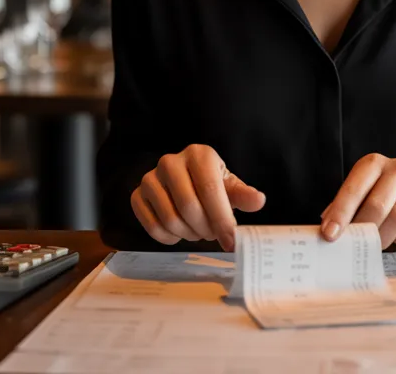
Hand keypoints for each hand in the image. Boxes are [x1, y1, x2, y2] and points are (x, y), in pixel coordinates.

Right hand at [131, 144, 265, 251]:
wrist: (186, 181)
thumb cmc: (211, 184)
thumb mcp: (230, 187)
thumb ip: (243, 195)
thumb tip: (258, 200)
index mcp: (198, 154)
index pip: (209, 190)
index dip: (221, 219)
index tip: (231, 240)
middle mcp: (170, 162)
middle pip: (189, 207)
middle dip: (205, 229)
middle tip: (213, 234)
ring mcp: (150, 178)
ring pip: (170, 219)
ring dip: (189, 234)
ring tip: (198, 231)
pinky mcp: (137, 195)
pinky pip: (152, 226)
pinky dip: (169, 238)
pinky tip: (179, 233)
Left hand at [320, 154, 395, 248]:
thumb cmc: (382, 193)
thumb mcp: (362, 193)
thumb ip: (344, 207)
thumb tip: (327, 230)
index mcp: (374, 164)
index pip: (354, 188)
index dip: (340, 213)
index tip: (330, 235)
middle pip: (377, 205)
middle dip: (364, 230)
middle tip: (357, 246)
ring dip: (385, 237)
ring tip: (378, 244)